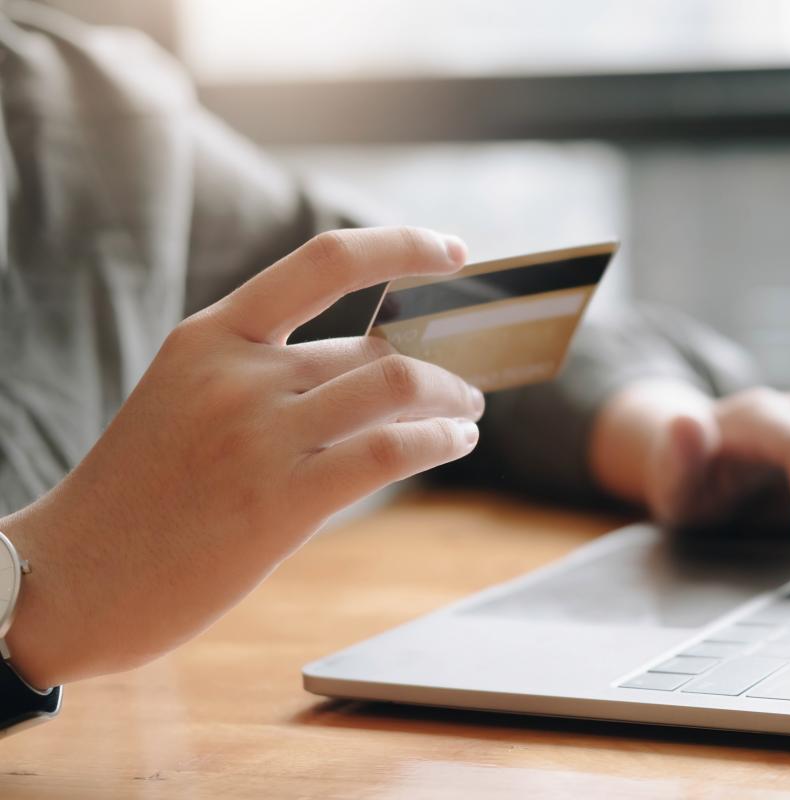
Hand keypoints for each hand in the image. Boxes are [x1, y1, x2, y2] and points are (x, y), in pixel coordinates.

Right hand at [0, 227, 484, 687]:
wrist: (72, 579)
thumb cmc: (140, 493)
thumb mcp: (185, 399)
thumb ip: (267, 374)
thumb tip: (375, 366)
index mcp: (210, 337)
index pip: (325, 261)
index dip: (400, 246)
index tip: (452, 251)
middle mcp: (238, 374)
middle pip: (375, 348)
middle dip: (439, 365)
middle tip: (467, 385)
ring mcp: (259, 435)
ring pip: (398, 386)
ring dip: (452, 398)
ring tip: (467, 414)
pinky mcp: (282, 501)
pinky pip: (392, 449)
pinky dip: (442, 439)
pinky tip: (457, 443)